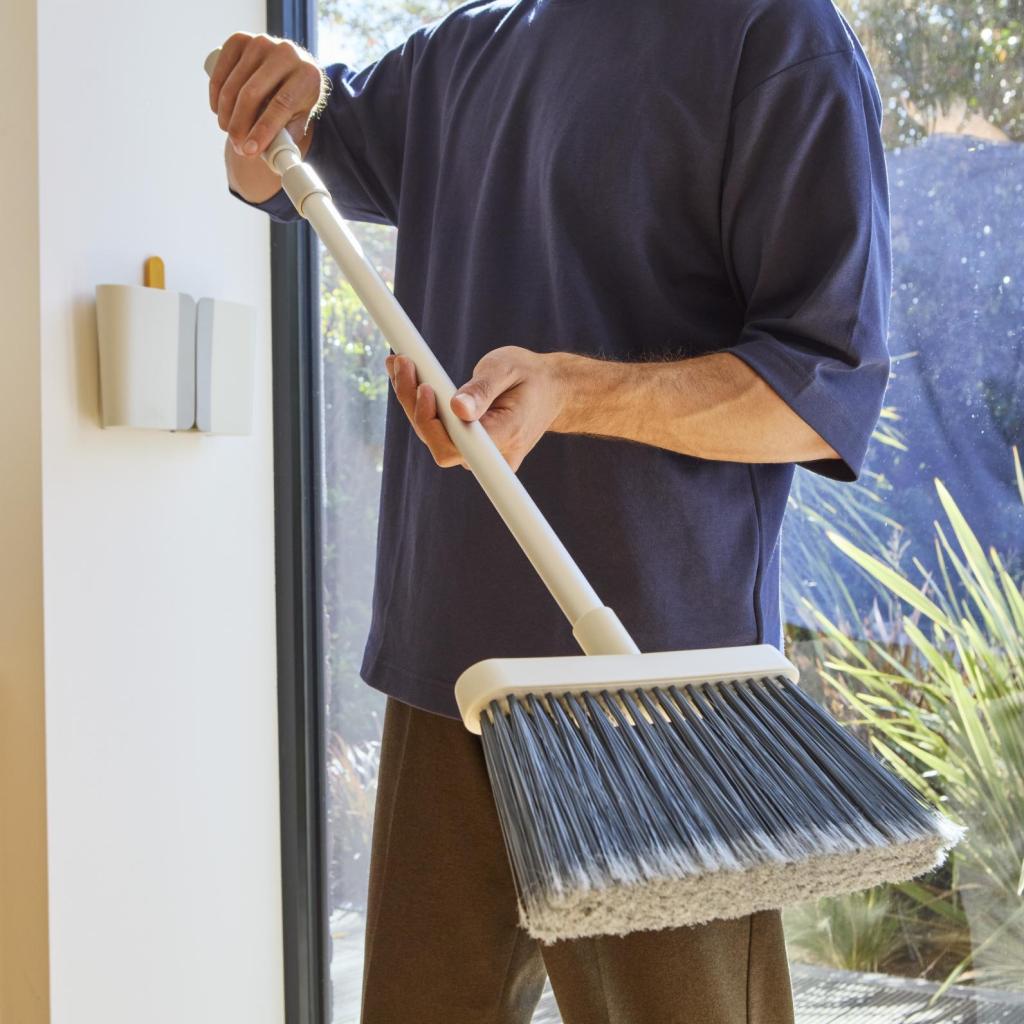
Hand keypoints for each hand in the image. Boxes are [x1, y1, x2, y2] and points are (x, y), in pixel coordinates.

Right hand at [208, 32, 326, 157]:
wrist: (289, 70)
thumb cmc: (295, 102)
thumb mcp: (298, 120)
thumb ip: (287, 138)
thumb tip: (274, 161)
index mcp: (307, 75)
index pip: (281, 105)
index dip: (263, 130)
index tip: (249, 150)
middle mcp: (287, 53)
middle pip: (253, 94)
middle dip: (240, 126)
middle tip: (237, 148)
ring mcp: (261, 43)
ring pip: (235, 85)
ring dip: (227, 114)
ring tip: (230, 132)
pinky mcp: (240, 39)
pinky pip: (221, 70)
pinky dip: (216, 94)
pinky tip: (219, 111)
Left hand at [385, 347, 569, 471]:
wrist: (550, 391)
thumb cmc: (530, 377)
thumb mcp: (508, 369)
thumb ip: (482, 390)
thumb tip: (457, 408)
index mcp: (507, 435)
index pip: (457, 446)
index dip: (433, 423)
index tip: (426, 388)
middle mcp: (493, 456)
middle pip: (439, 442)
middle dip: (414, 403)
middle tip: (403, 362)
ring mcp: (481, 457)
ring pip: (435, 437)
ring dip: (413, 402)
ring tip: (401, 364)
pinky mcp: (471, 448)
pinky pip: (440, 433)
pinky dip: (421, 405)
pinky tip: (409, 376)